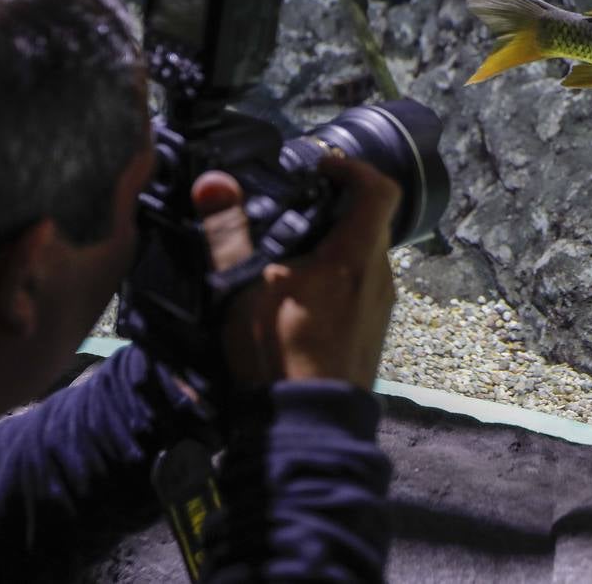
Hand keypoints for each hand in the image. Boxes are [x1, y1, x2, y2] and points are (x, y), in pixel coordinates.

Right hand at [191, 156, 400, 389]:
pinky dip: (338, 274)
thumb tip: (212, 182)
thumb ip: (228, 234)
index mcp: (356, 256)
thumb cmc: (279, 354)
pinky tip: (301, 292)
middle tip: (296, 203)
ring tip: (292, 248)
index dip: (353, 167)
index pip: (378, 189)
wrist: (309, 426)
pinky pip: (361, 286)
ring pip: (365, 256)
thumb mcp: (244, 289)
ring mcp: (380, 306)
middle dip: (337, 205)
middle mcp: (379, 276)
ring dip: (336, 243)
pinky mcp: (373, 331)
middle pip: (370, 221)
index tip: (320, 165)